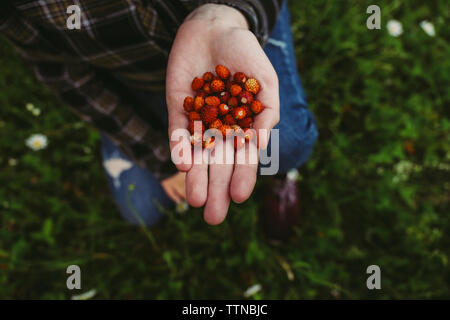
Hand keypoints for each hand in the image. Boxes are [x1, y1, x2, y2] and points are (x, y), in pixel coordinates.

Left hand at [166, 4, 279, 224]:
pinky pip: (177, 131)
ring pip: (196, 155)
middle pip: (218, 164)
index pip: (243, 159)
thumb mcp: (266, 82)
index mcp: (244, 128)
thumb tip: (260, 145)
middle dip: (215, 190)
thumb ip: (267, 113)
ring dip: (195, 177)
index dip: (242, 177)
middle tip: (212, 218)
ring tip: (193, 200)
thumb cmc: (247, 55)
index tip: (239, 197)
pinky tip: (182, 164)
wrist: (215, 28)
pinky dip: (179, 147)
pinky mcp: (178, 109)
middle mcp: (220, 129)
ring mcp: (198, 120)